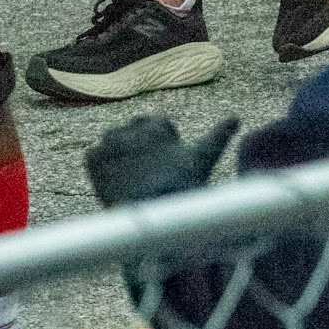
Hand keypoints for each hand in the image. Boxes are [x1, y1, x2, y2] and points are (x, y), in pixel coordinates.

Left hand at [86, 115, 239, 208]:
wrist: (155, 211)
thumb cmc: (182, 184)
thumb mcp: (204, 156)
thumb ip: (219, 135)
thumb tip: (236, 117)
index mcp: (158, 124)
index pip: (152, 126)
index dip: (157, 146)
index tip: (161, 164)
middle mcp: (133, 128)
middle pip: (129, 134)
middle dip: (134, 149)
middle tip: (142, 175)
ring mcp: (112, 143)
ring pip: (110, 143)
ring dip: (115, 157)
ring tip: (126, 180)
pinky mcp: (94, 159)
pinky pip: (91, 157)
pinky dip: (98, 168)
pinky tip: (110, 183)